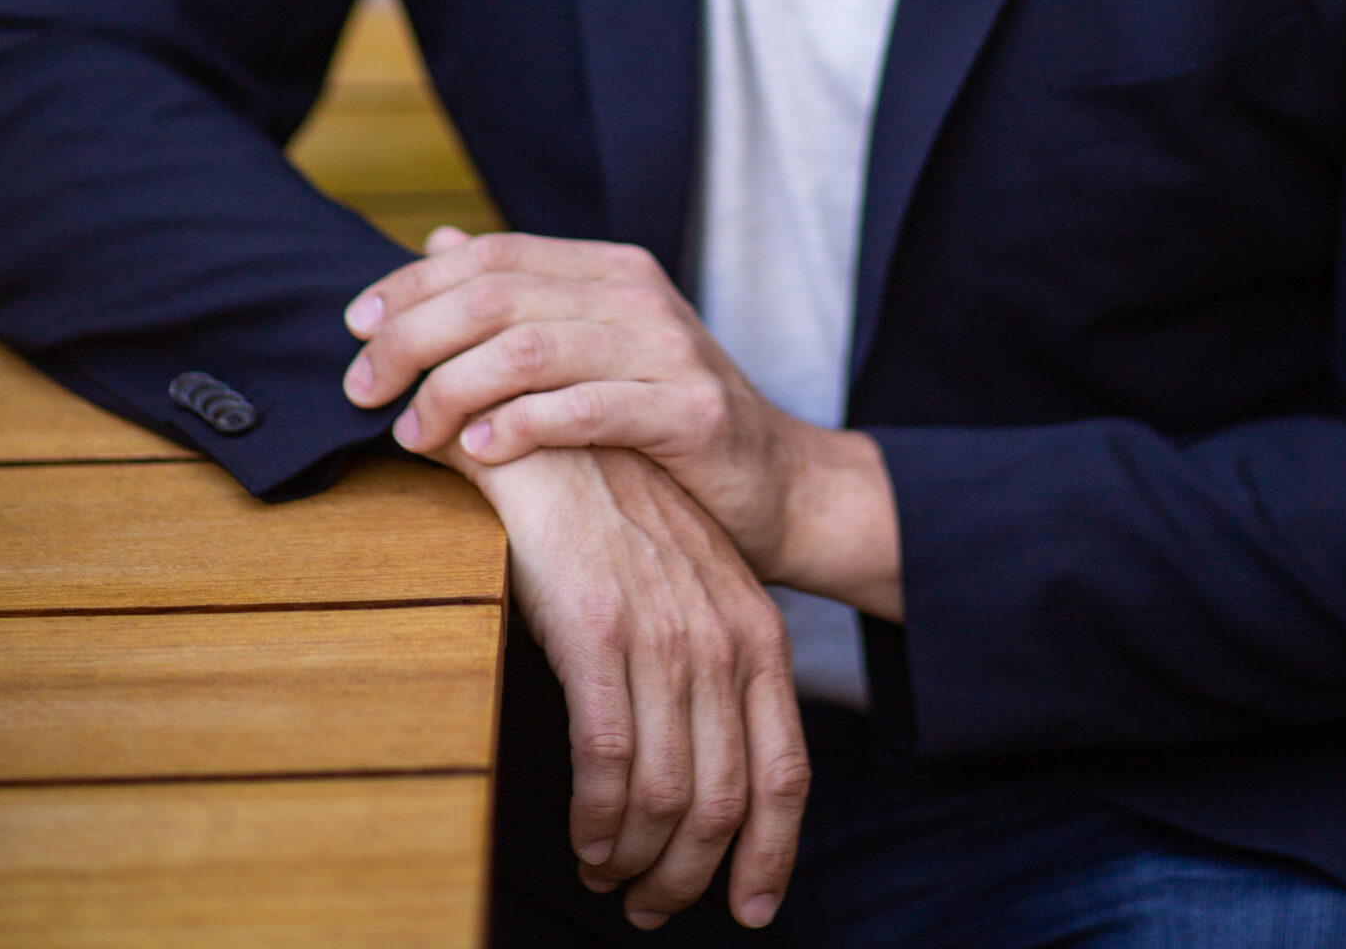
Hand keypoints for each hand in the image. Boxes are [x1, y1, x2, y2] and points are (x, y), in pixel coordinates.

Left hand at [343, 230, 901, 613]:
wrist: (777, 484)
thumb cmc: (666, 422)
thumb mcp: (596, 346)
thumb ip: (523, 299)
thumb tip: (437, 244)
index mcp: (610, 269)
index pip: (491, 256)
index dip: (412, 285)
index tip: (354, 328)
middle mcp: (637, 295)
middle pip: (495, 296)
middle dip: (412, 340)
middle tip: (362, 389)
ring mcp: (667, 349)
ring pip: (528, 349)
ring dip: (449, 390)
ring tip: (411, 433)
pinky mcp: (688, 410)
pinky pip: (583, 409)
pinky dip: (517, 427)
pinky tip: (476, 450)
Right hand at [448, 441, 808, 929]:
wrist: (559, 443)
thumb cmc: (619, 526)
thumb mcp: (693, 593)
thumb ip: (713, 672)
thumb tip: (708, 775)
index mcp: (757, 633)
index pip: (786, 772)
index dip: (771, 854)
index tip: (750, 909)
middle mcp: (722, 640)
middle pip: (725, 801)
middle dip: (690, 876)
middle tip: (652, 907)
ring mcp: (663, 636)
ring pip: (667, 796)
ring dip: (638, 858)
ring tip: (609, 874)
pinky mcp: (596, 632)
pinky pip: (608, 762)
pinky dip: (598, 819)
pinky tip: (585, 836)